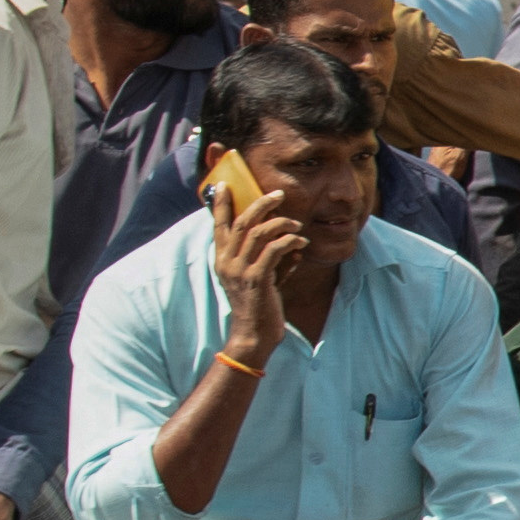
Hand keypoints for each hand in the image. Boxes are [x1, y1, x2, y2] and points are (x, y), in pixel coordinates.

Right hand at [210, 192, 295, 335]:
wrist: (254, 335)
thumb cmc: (260, 307)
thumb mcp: (262, 278)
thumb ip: (271, 260)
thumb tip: (291, 244)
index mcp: (222, 259)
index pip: (219, 225)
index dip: (221, 204)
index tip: (223, 184)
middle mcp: (226, 262)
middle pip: (241, 222)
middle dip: (260, 205)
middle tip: (278, 194)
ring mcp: (240, 270)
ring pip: (257, 233)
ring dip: (280, 223)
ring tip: (297, 224)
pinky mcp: (257, 280)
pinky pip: (273, 251)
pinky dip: (289, 242)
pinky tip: (301, 243)